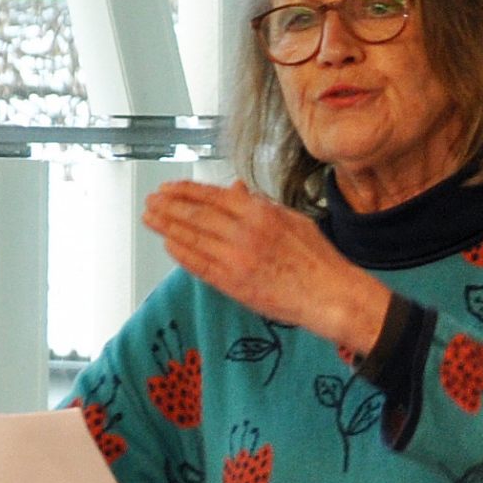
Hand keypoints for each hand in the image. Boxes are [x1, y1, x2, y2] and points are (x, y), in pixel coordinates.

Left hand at [143, 178, 389, 356]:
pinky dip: (181, 254)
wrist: (331, 295)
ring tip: (150, 219)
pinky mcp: (233, 283)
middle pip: (195, 214)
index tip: (169, 188)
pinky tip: (169, 245)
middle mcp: (245, 232)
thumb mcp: (292, 220)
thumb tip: (236, 190)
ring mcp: (236, 258)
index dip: (185, 190)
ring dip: (167, 226)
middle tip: (152, 201)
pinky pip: (199, 265)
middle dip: (168, 206)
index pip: (212, 195)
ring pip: (192, 237)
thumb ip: (259, 204)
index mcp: (260, 212)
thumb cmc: (318, 261)